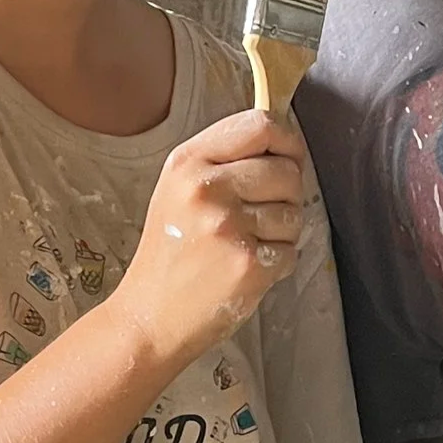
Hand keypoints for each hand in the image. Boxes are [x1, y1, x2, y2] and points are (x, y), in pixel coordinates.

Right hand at [112, 109, 306, 367]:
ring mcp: (227, 226)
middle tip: (256, 218)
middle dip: (285, 195)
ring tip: (243, 246)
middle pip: (287, 170)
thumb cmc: (171, 253)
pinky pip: (291, 251)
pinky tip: (245, 270)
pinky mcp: (247, 263)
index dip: (287, 141)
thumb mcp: (179, 190)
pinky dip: (277, 264)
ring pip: (294, 212)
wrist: (149, 318)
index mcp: (188, 161)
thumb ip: (225, 160)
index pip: (260, 125)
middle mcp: (206, 188)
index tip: (288, 158)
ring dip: (281, 233)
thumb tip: (285, 143)